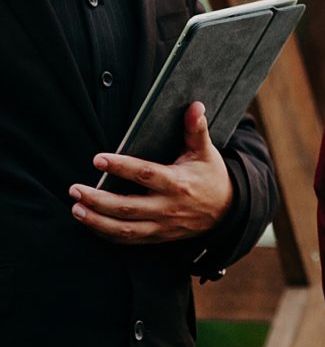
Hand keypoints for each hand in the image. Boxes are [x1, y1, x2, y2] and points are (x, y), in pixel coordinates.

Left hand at [69, 102, 233, 243]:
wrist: (226, 211)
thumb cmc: (211, 177)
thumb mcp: (206, 152)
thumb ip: (196, 130)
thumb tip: (195, 106)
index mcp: (178, 183)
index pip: (146, 174)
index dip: (121, 167)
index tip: (98, 159)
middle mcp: (168, 207)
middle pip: (127, 207)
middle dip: (98, 199)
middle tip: (75, 189)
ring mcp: (162, 225)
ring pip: (124, 228)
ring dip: (96, 220)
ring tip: (76, 208)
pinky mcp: (158, 236)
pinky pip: (128, 239)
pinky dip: (107, 233)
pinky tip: (90, 222)